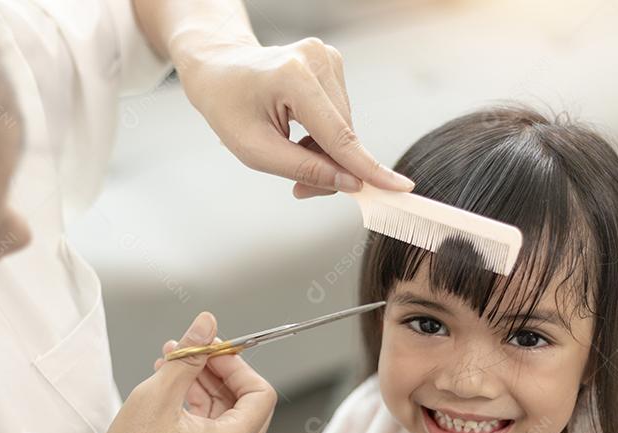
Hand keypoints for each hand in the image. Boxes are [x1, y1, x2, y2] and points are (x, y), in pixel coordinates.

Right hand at [78, 312, 276, 432]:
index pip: (261, 394)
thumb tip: (207, 323)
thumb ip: (189, 355)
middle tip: (193, 351)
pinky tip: (171, 386)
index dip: (238, 366)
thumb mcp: (158, 395)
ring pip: (228, 415)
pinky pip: (214, 431)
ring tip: (173, 363)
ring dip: (205, 386)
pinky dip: (198, 406)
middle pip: (248, 404)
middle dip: (221, 372)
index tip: (211, 350)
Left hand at [173, 36, 415, 198]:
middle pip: (344, 135)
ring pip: (345, 128)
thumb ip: (304, 169)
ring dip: (325, 152)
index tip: (399, 187)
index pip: (338, 135)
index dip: (367, 168)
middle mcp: (316, 60)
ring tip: (291, 151)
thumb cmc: (228, 106)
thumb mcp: (255, 150)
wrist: (218, 69)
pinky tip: (300, 133)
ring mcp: (326, 58)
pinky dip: (325, 135)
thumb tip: (349, 183)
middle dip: (329, 168)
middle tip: (300, 188)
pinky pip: (340, 115)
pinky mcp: (331, 63)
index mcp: (292, 77)